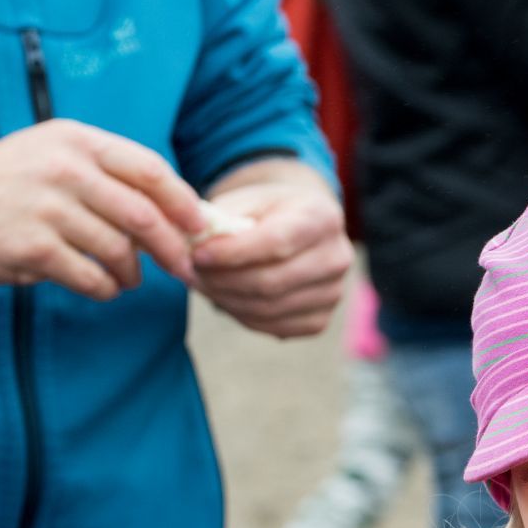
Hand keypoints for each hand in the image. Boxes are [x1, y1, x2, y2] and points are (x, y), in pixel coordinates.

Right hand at [0, 119, 202, 296]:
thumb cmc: (12, 187)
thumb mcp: (54, 158)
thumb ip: (109, 176)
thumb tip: (180, 212)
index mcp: (74, 140)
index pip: (148, 169)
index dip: (183, 202)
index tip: (199, 226)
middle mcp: (61, 168)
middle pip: (143, 216)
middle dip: (171, 249)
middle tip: (184, 269)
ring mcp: (45, 208)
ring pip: (120, 251)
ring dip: (133, 273)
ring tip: (128, 278)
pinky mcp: (32, 248)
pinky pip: (93, 279)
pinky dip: (106, 289)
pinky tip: (102, 286)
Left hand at [192, 161, 350, 337]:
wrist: (298, 226)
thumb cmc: (265, 210)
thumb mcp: (244, 200)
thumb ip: (220, 220)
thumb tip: (189, 246)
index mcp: (322, 217)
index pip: (276, 242)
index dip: (232, 254)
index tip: (196, 255)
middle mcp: (337, 257)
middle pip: (273, 281)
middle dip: (222, 281)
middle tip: (189, 274)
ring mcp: (333, 293)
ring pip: (270, 308)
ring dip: (226, 300)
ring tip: (200, 284)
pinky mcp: (321, 319)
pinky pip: (275, 326)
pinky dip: (242, 316)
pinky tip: (223, 298)